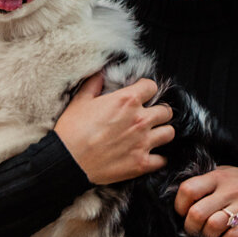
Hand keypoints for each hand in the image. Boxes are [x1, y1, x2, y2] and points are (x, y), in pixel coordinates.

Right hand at [54, 71, 173, 184]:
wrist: (67, 161)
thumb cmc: (72, 130)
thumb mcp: (80, 100)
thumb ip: (94, 84)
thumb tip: (101, 73)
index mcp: (126, 100)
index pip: (152, 86)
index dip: (146, 89)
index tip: (141, 95)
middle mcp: (140, 120)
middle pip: (166, 111)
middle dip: (159, 111)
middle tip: (149, 116)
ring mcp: (143, 142)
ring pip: (169, 133)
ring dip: (162, 132)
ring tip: (152, 134)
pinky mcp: (141, 163)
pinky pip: (163, 159)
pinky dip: (157, 158)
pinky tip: (149, 155)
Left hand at [175, 166, 237, 236]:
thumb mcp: (229, 176)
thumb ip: (207, 183)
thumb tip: (181, 197)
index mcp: (220, 177)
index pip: (187, 190)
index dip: (180, 206)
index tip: (185, 214)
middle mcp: (231, 190)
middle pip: (196, 213)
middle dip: (192, 228)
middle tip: (197, 231)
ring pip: (212, 226)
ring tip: (213, 236)